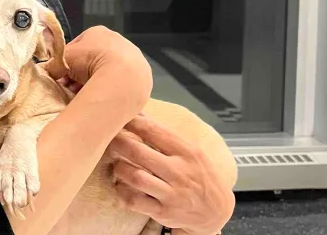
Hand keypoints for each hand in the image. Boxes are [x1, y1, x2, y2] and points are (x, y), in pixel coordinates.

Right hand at [44, 26, 151, 102]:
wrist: (122, 77)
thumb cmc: (90, 62)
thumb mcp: (63, 60)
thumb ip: (53, 65)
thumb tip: (46, 72)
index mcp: (98, 32)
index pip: (78, 46)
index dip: (68, 62)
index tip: (63, 76)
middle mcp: (118, 40)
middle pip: (94, 60)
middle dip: (81, 75)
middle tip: (72, 88)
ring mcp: (133, 57)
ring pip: (109, 72)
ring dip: (96, 83)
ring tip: (87, 96)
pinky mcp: (143, 74)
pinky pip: (122, 83)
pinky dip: (112, 90)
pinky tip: (104, 99)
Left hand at [108, 116, 234, 234]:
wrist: (217, 211)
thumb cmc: (200, 175)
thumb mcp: (191, 151)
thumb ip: (165, 134)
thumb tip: (139, 113)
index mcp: (187, 152)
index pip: (153, 131)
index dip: (131, 122)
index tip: (119, 116)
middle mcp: (180, 173)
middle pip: (139, 152)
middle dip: (118, 142)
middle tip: (108, 138)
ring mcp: (172, 194)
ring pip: (135, 177)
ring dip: (119, 167)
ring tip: (116, 162)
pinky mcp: (164, 213)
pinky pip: (135, 201)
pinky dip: (122, 191)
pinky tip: (120, 184)